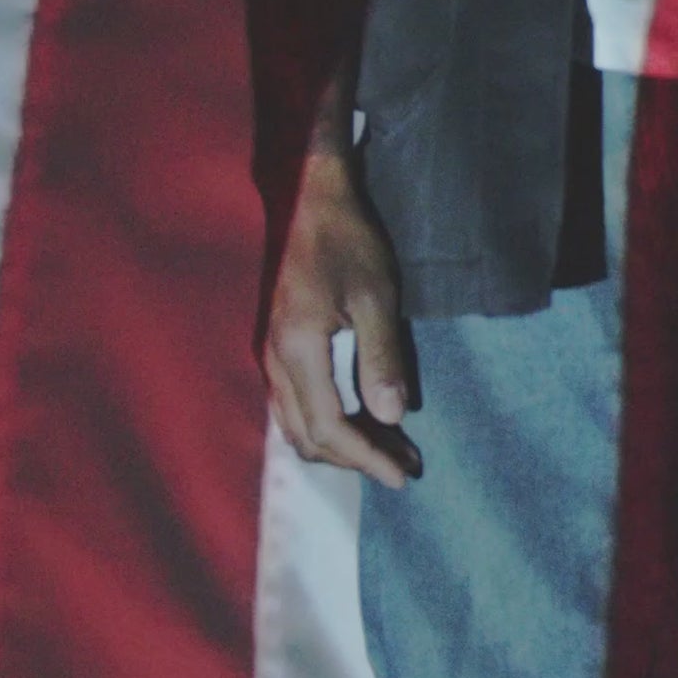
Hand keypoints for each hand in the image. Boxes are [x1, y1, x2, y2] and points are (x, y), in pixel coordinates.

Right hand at [262, 143, 420, 487]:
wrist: (311, 202)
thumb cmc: (349, 242)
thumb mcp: (376, 297)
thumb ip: (381, 358)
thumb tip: (391, 416)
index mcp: (298, 350)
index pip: (330, 428)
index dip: (367, 458)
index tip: (404, 475)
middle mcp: (275, 361)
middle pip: (309, 437)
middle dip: (358, 458)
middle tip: (406, 462)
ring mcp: (271, 356)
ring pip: (297, 426)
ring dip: (342, 445)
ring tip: (391, 447)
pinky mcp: (277, 348)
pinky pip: (294, 406)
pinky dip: (326, 424)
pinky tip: (360, 419)